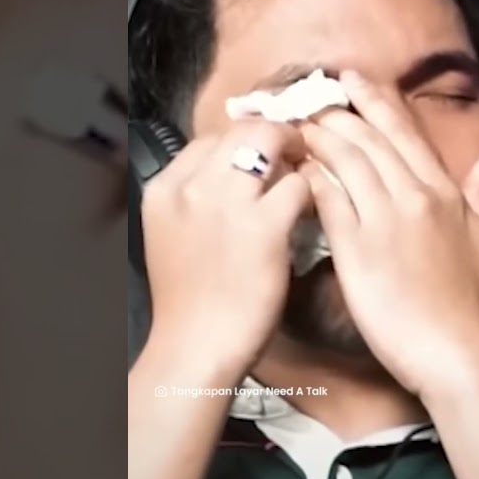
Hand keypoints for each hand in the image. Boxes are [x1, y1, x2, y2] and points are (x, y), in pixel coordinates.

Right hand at [141, 120, 311, 371]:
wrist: (197, 348)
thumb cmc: (191, 301)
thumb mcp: (173, 235)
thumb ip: (196, 200)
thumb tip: (238, 174)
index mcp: (164, 189)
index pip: (210, 139)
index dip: (243, 144)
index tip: (263, 160)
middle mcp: (192, 186)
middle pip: (243, 130)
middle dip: (275, 136)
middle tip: (296, 153)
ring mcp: (227, 202)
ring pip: (273, 144)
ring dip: (297, 156)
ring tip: (307, 177)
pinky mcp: (264, 225)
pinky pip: (299, 185)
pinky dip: (312, 192)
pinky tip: (314, 211)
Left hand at [297, 74, 478, 395]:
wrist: (457, 352)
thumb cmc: (473, 305)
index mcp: (444, 192)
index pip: (404, 132)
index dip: (375, 101)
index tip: (351, 79)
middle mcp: (413, 196)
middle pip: (369, 138)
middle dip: (338, 111)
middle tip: (310, 96)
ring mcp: (384, 221)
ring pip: (345, 161)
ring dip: (319, 137)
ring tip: (296, 124)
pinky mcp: (356, 249)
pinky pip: (328, 199)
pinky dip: (311, 177)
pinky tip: (297, 167)